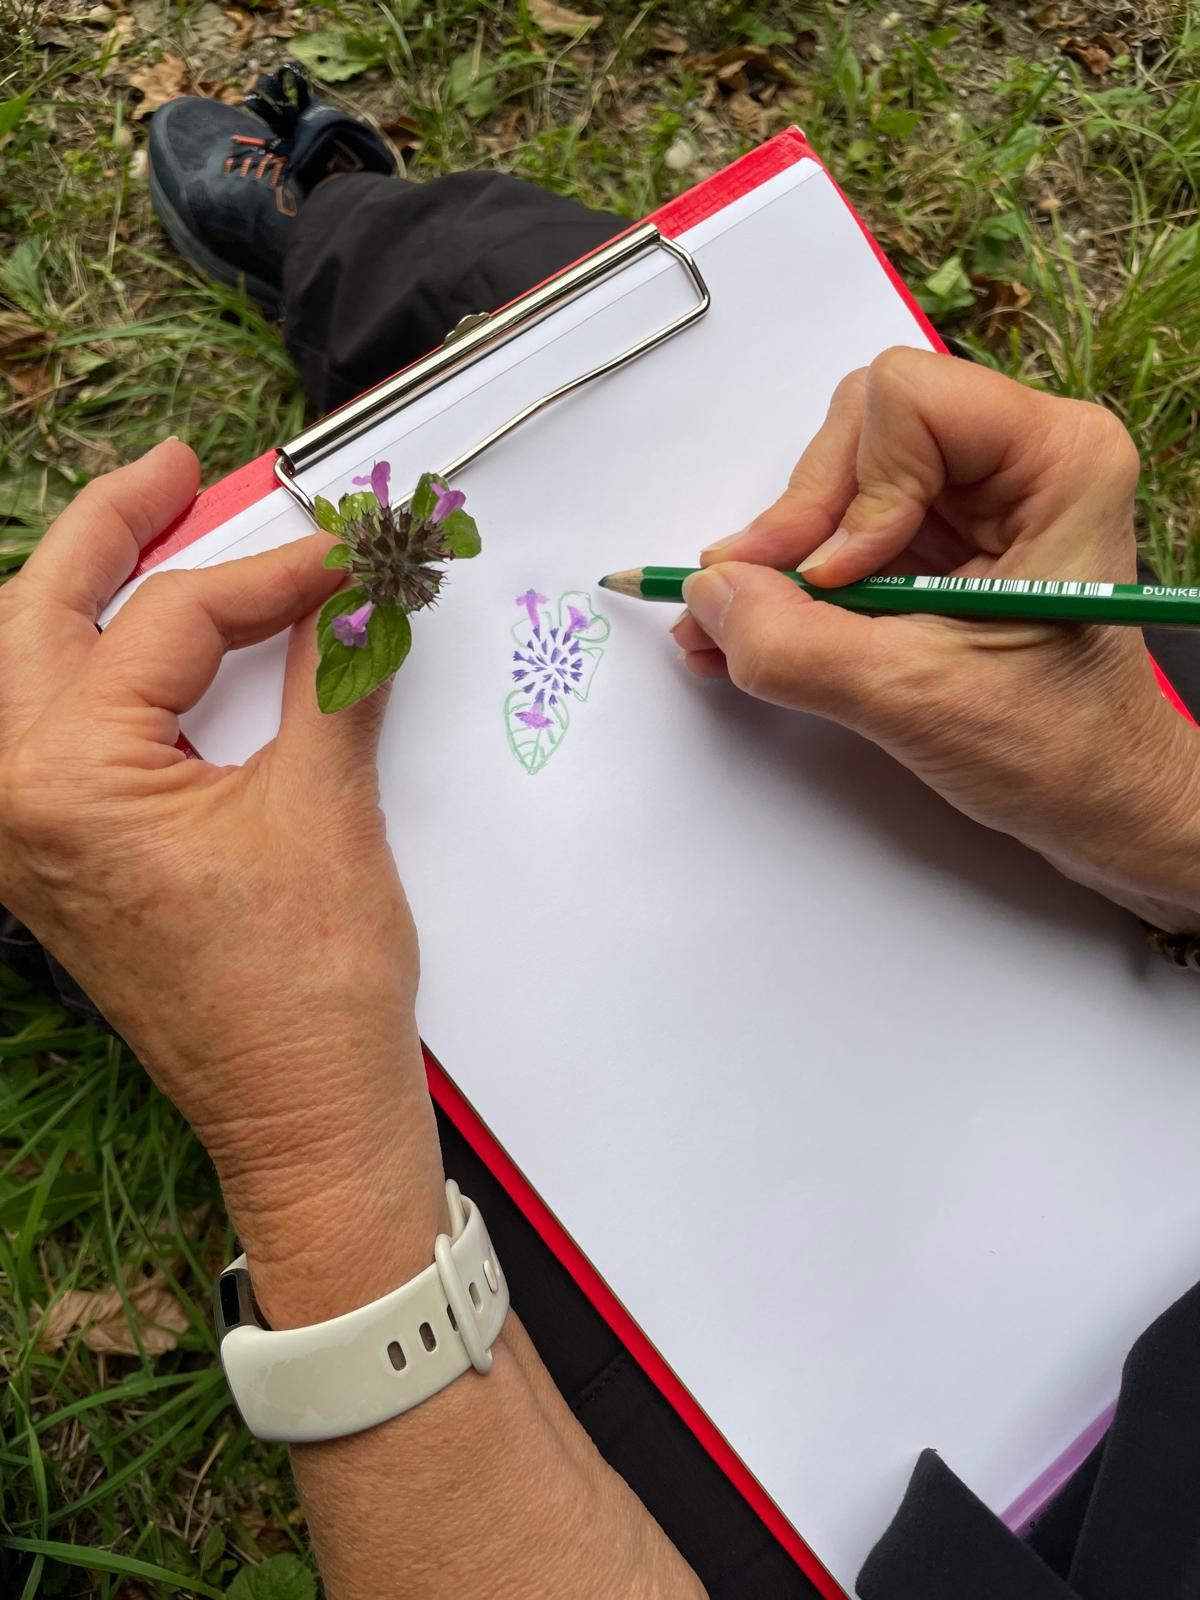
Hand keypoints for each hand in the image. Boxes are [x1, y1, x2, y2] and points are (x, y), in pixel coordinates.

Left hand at [0, 442, 444, 1322]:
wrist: (304, 1118)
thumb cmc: (307, 995)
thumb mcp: (325, 808)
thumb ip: (329, 675)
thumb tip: (356, 589)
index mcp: (66, 783)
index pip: (169, 623)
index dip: (272, 569)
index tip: (348, 543)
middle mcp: (18, 804)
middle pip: (42, 619)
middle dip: (113, 528)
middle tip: (181, 467)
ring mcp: (29, 841)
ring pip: (26, 673)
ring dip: (84, 595)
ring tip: (147, 529)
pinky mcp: (62, 865)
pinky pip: (49, 735)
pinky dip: (89, 672)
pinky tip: (138, 647)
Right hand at [676, 348, 1199, 930]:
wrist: (1097, 805)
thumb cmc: (1062, 751)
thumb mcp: (916, 699)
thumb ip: (798, 646)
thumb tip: (708, 597)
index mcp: (1058, 461)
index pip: (908, 400)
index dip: (854, 488)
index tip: (838, 581)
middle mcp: (1021, 457)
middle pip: (859, 429)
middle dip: (800, 521)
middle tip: (756, 601)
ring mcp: (977, 497)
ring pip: (838, 478)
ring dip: (783, 555)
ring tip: (741, 627)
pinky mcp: (941, 541)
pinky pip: (841, 527)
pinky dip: (792, 580)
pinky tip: (754, 629)